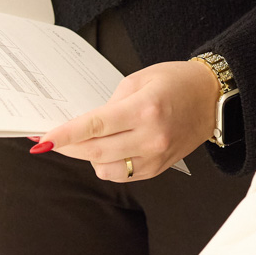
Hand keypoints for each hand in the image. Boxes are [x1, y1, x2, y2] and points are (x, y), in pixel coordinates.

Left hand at [38, 59, 218, 181]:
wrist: (212, 98)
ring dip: (89, 157)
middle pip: (96, 151)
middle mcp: (151, 136)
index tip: (43, 140)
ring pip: (106, 169)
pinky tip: (109, 150)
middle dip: (69, 147)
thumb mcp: (140, 79)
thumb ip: (111, 103)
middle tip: (52, 141)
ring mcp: (156, 155)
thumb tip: (86, 124)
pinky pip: (123, 175)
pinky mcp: (159, 168)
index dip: (65, 135)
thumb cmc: (178, 82)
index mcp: (144, 109)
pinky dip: (108, 165)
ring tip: (90, 141)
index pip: (95, 126)